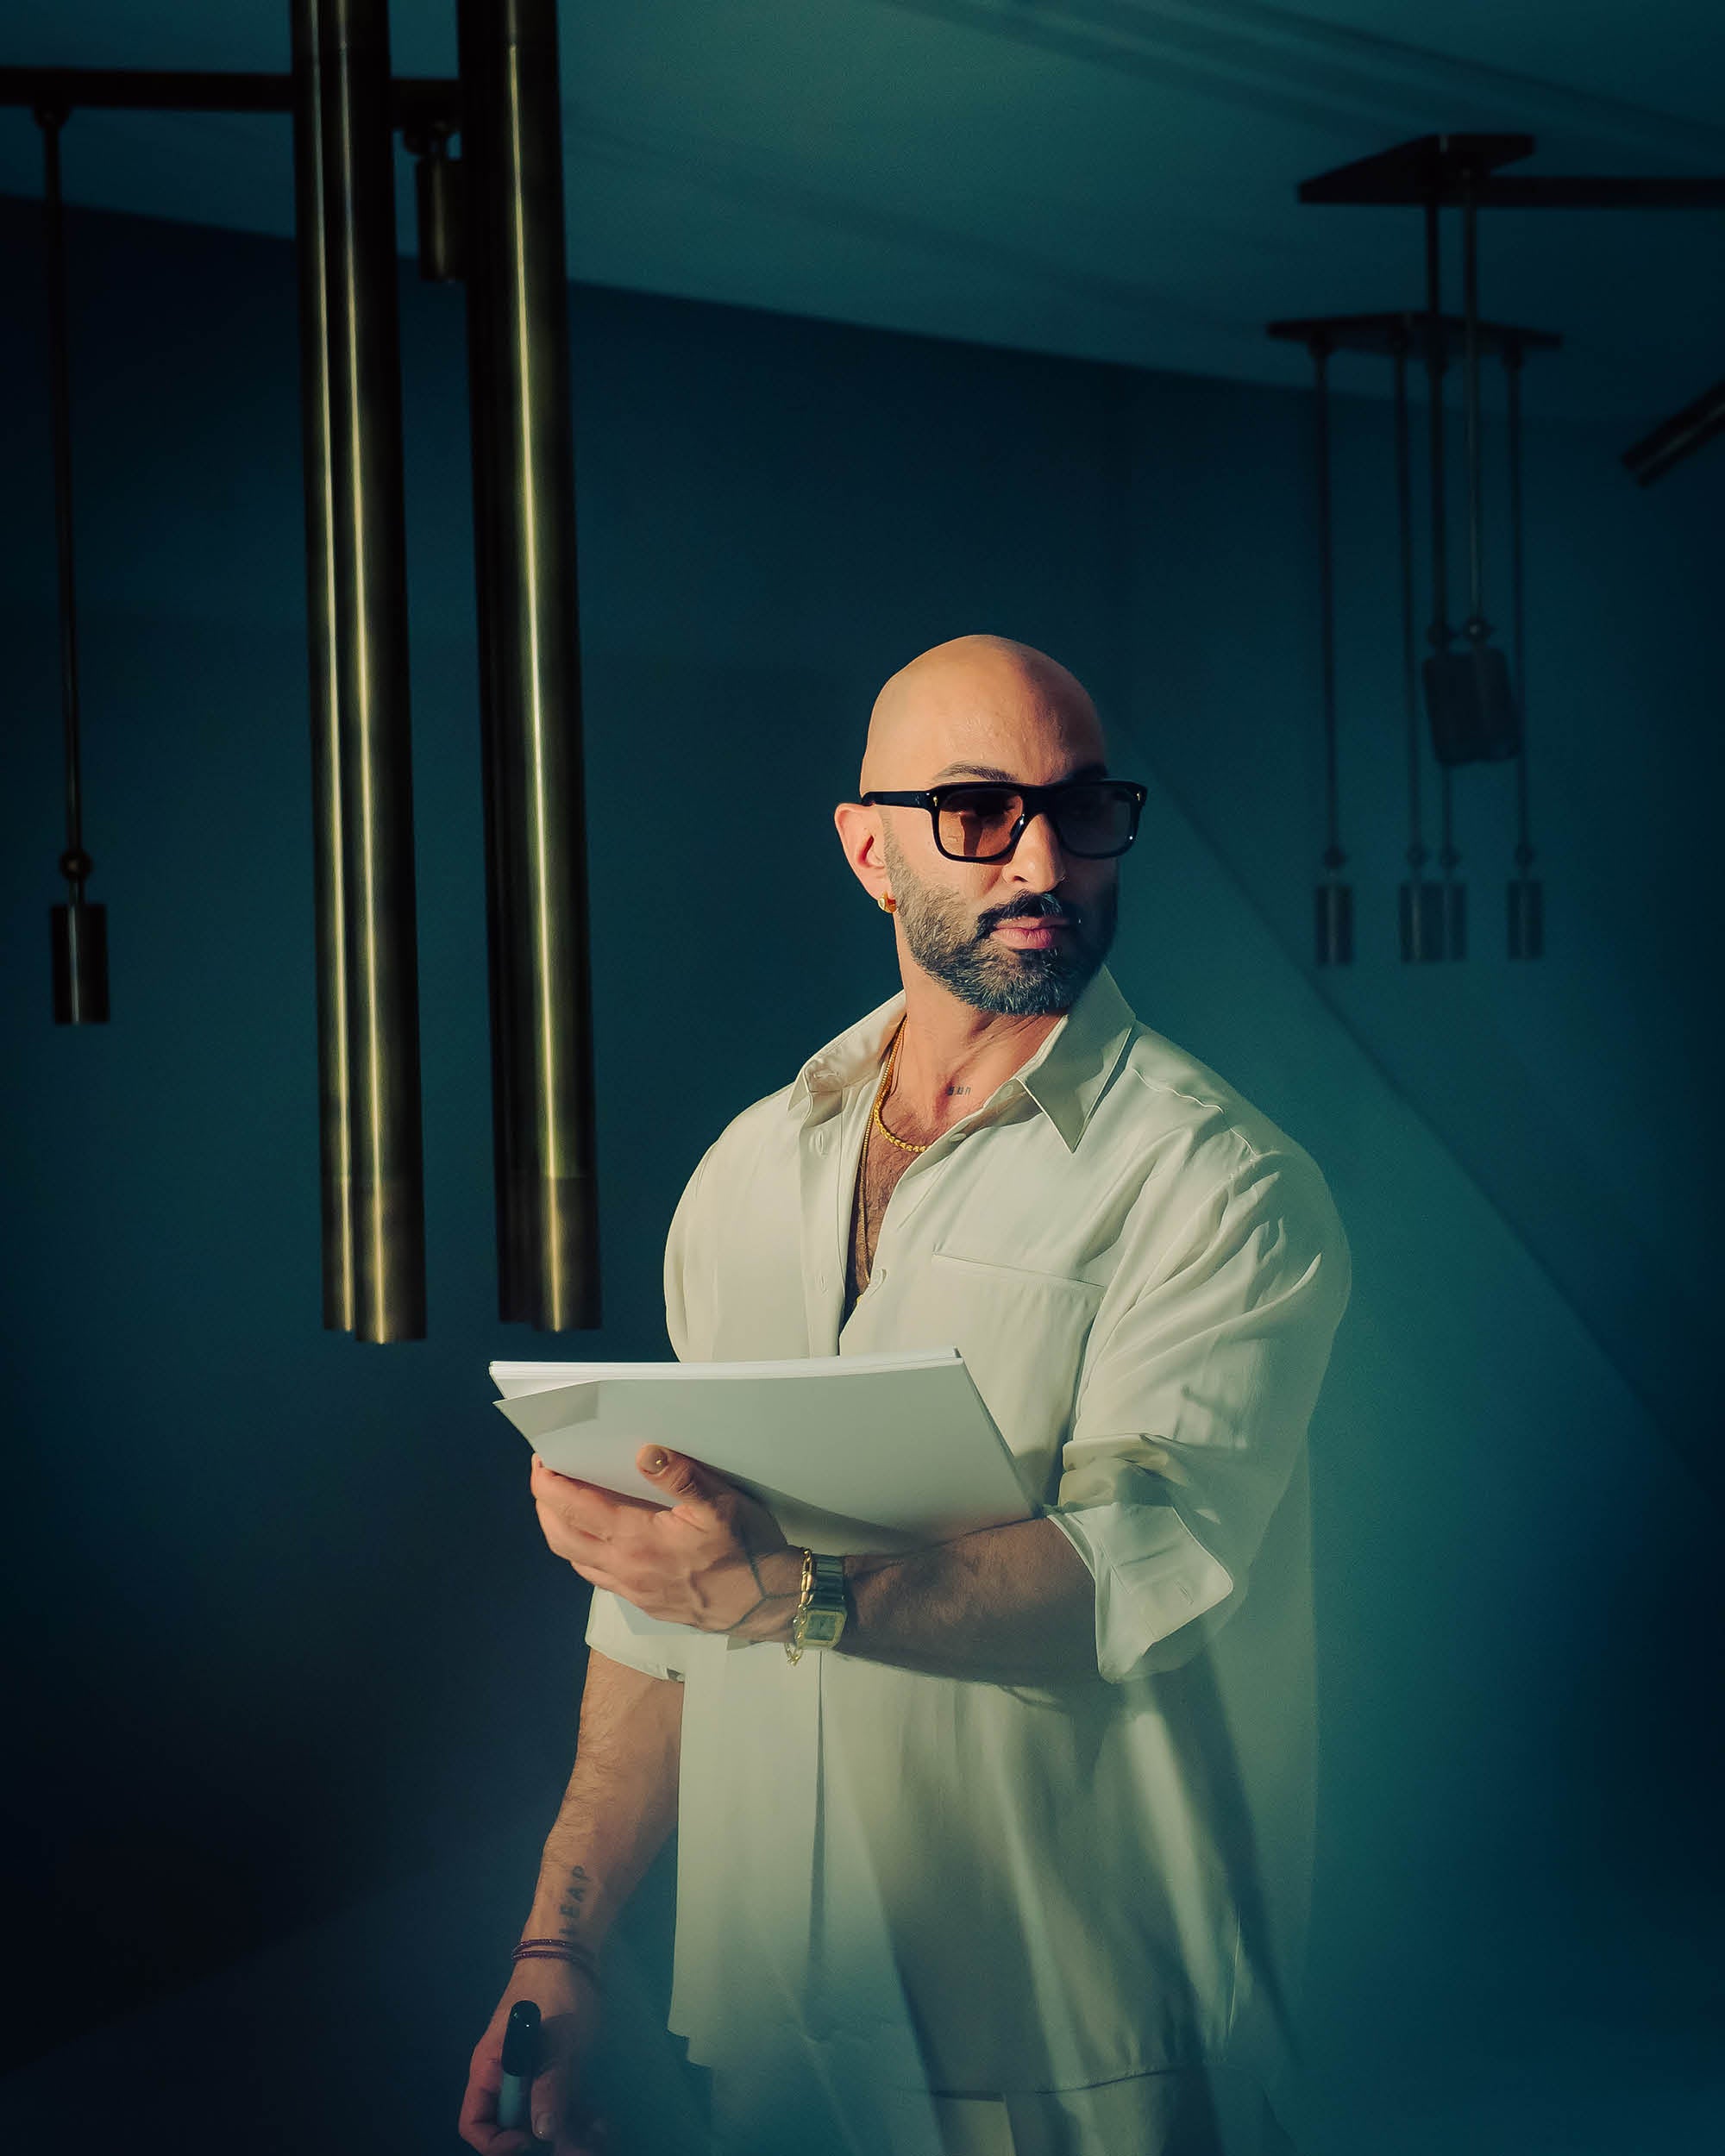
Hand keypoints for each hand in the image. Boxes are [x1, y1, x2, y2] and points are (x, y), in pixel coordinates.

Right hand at [459, 1960, 603, 2155]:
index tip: (528, 2140)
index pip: (475, 2123)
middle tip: (580, 2149)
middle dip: (545, 2142)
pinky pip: (563, 2104)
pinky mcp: (557, 2071)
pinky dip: (580, 2116)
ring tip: (599, 2137)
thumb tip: (543, 2134)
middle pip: (515, 2127)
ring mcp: (533, 2076)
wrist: (575, 1952)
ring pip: (544, 2120)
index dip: (496, 2142)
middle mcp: (508, 2079)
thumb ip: (549, 2084)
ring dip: (570, 2134)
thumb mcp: (556, 2039)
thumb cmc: (557, 1989)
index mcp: (491, 2070)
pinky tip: (602, 2123)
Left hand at [531, 1446, 800, 1641]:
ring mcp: (631, 1590)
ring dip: (558, 1529)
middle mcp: (625, 1569)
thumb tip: (646, 1452)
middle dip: (544, 1504)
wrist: (766, 1604)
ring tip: (563, 1502)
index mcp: (637, 1540)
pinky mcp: (643, 1602)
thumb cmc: (746, 1551)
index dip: (548, 1484)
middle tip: (545, 1475)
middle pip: (560, 1537)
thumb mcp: (722, 1505)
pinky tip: (598, 1537)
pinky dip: (583, 1551)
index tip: (541, 1460)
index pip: (574, 1509)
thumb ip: (682, 1477)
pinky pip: (597, 1575)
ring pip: (575, 1559)